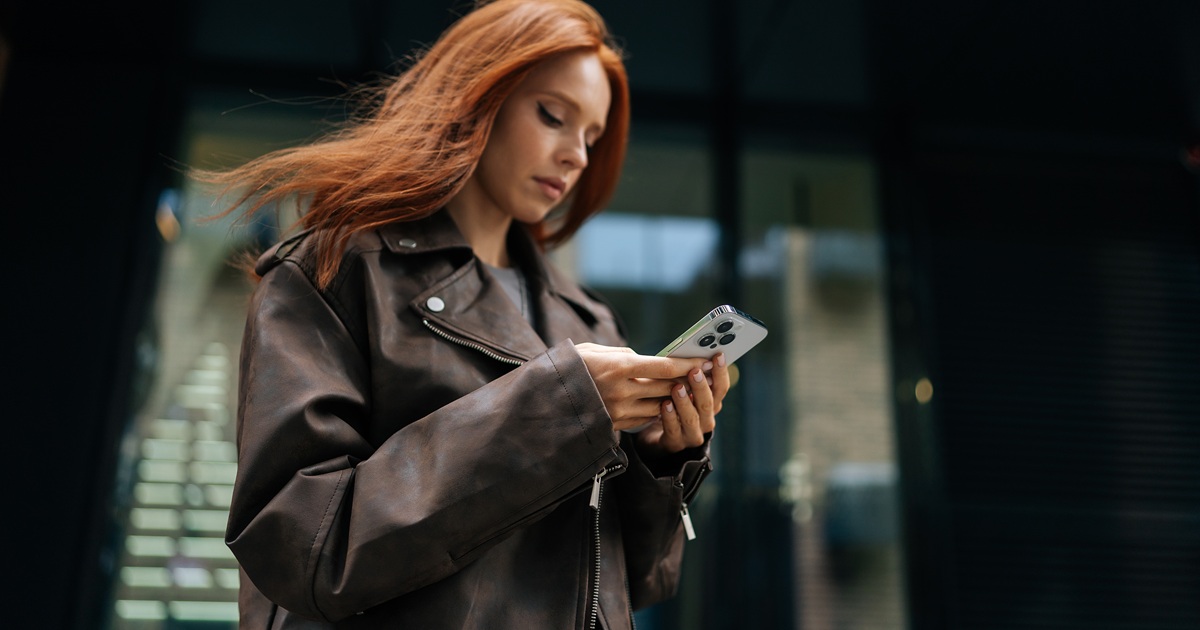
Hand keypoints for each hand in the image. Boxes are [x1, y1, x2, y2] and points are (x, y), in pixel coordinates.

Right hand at [575, 342, 709, 432]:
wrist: (543, 398)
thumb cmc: (570, 366)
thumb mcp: (595, 351)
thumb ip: (623, 355)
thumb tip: (648, 361)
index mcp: (618, 368)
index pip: (664, 367)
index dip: (687, 365)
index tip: (704, 360)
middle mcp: (621, 391)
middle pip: (666, 387)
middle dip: (688, 381)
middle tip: (706, 375)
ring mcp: (618, 411)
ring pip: (659, 406)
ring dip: (676, 399)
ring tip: (691, 389)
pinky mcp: (615, 425)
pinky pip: (643, 418)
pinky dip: (657, 410)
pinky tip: (666, 403)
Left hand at [635, 352, 728, 456]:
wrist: (659, 436)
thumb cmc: (672, 404)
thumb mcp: (683, 389)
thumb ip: (687, 376)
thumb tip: (688, 354)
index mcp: (712, 404)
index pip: (721, 388)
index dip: (721, 372)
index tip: (718, 356)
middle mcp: (706, 420)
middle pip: (708, 403)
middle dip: (701, 386)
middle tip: (694, 371)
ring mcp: (692, 434)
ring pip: (692, 417)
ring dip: (685, 401)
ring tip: (677, 388)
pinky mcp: (675, 444)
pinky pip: (673, 429)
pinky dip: (670, 416)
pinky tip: (664, 405)